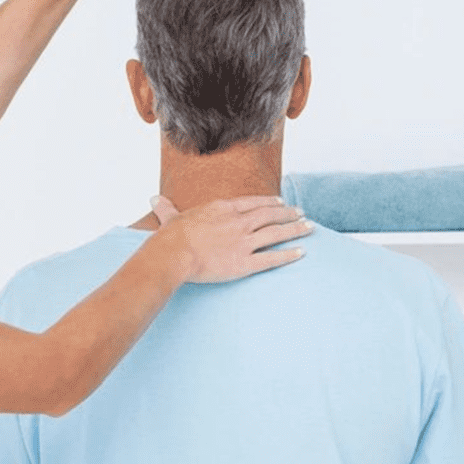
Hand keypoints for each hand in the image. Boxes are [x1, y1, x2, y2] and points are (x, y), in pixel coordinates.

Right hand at [151, 195, 311, 282]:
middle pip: (270, 215)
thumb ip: (167, 208)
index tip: (281, 201)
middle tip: (302, 213)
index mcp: (223, 209)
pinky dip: (288, 255)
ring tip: (310, 228)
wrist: (173, 254)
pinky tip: (301, 252)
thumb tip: (154, 200)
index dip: (270, 201)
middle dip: (289, 213)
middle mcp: (238, 222)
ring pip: (276, 233)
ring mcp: (243, 242)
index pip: (253, 202)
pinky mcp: (244, 263)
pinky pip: (271, 259)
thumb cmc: (170, 237)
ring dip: (295, 230)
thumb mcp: (170, 217)